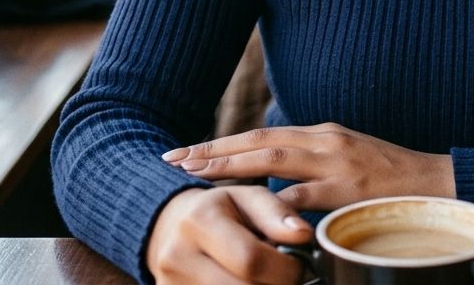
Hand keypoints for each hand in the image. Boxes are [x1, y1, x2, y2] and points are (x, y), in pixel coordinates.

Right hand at [146, 184, 312, 284]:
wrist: (169, 225)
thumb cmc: (217, 208)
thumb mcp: (247, 197)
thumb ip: (277, 214)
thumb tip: (304, 235)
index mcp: (200, 221)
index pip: (251, 259)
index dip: (285, 268)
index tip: (298, 265)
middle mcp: (177, 257)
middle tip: (286, 276)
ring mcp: (170, 284)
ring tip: (265, 276)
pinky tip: (246, 281)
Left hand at [162, 123, 455, 210]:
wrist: (438, 184)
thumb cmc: (391, 179)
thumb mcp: (347, 162)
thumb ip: (312, 167)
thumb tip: (274, 183)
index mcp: (321, 133)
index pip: (262, 135)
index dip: (223, 143)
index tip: (188, 151)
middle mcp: (323, 140)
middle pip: (258, 141)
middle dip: (214, 150)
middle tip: (175, 158)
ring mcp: (335, 162)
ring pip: (272, 160)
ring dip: (230, 168)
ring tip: (195, 176)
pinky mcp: (348, 188)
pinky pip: (302, 198)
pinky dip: (273, 208)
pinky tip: (249, 216)